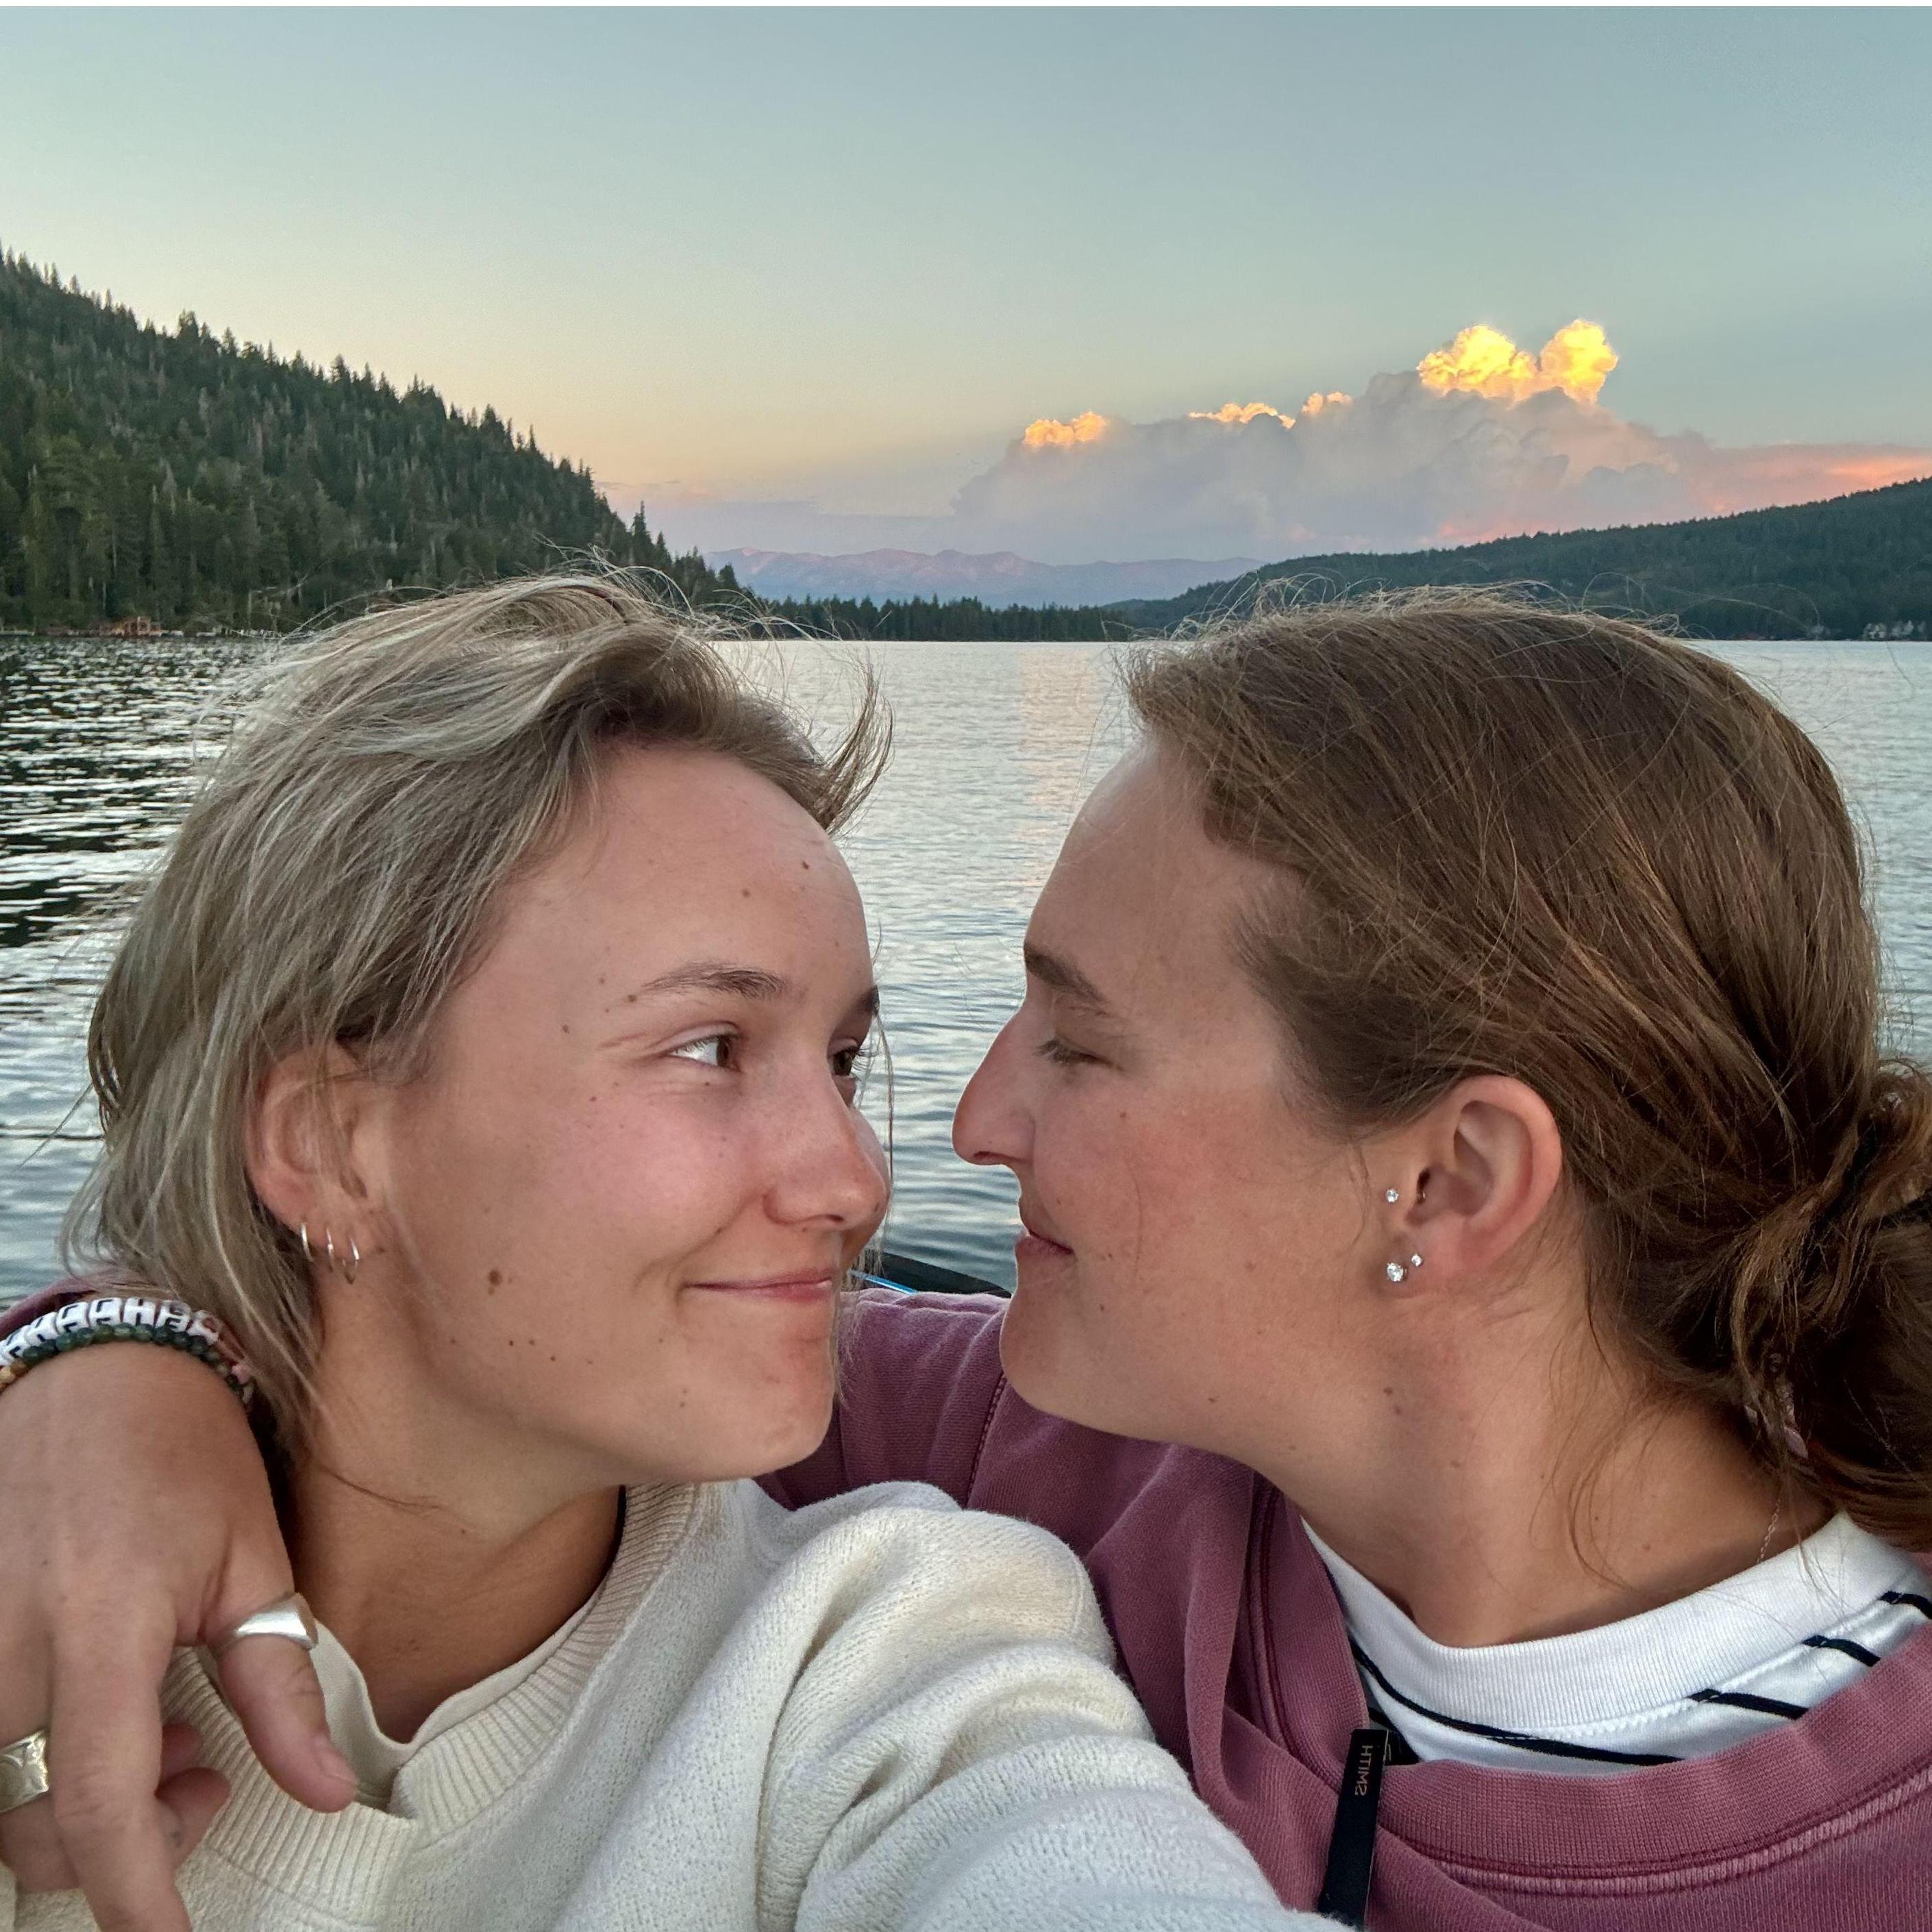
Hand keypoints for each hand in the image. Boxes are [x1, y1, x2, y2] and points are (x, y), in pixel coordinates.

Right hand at [0, 1343, 354, 1928]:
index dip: (133, 1891)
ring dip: (71, 1806)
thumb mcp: (257, 1566)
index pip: (97, 1798)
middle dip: (118, 1843)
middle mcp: (6, 1638)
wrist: (98, 1372)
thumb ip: (282, 1691)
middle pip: (26, 1817)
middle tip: (203, 1779)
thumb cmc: (190, 1459)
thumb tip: (325, 1794)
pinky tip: (99, 1718)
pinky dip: (29, 1764)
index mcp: (100, 1621)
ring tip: (162, 1742)